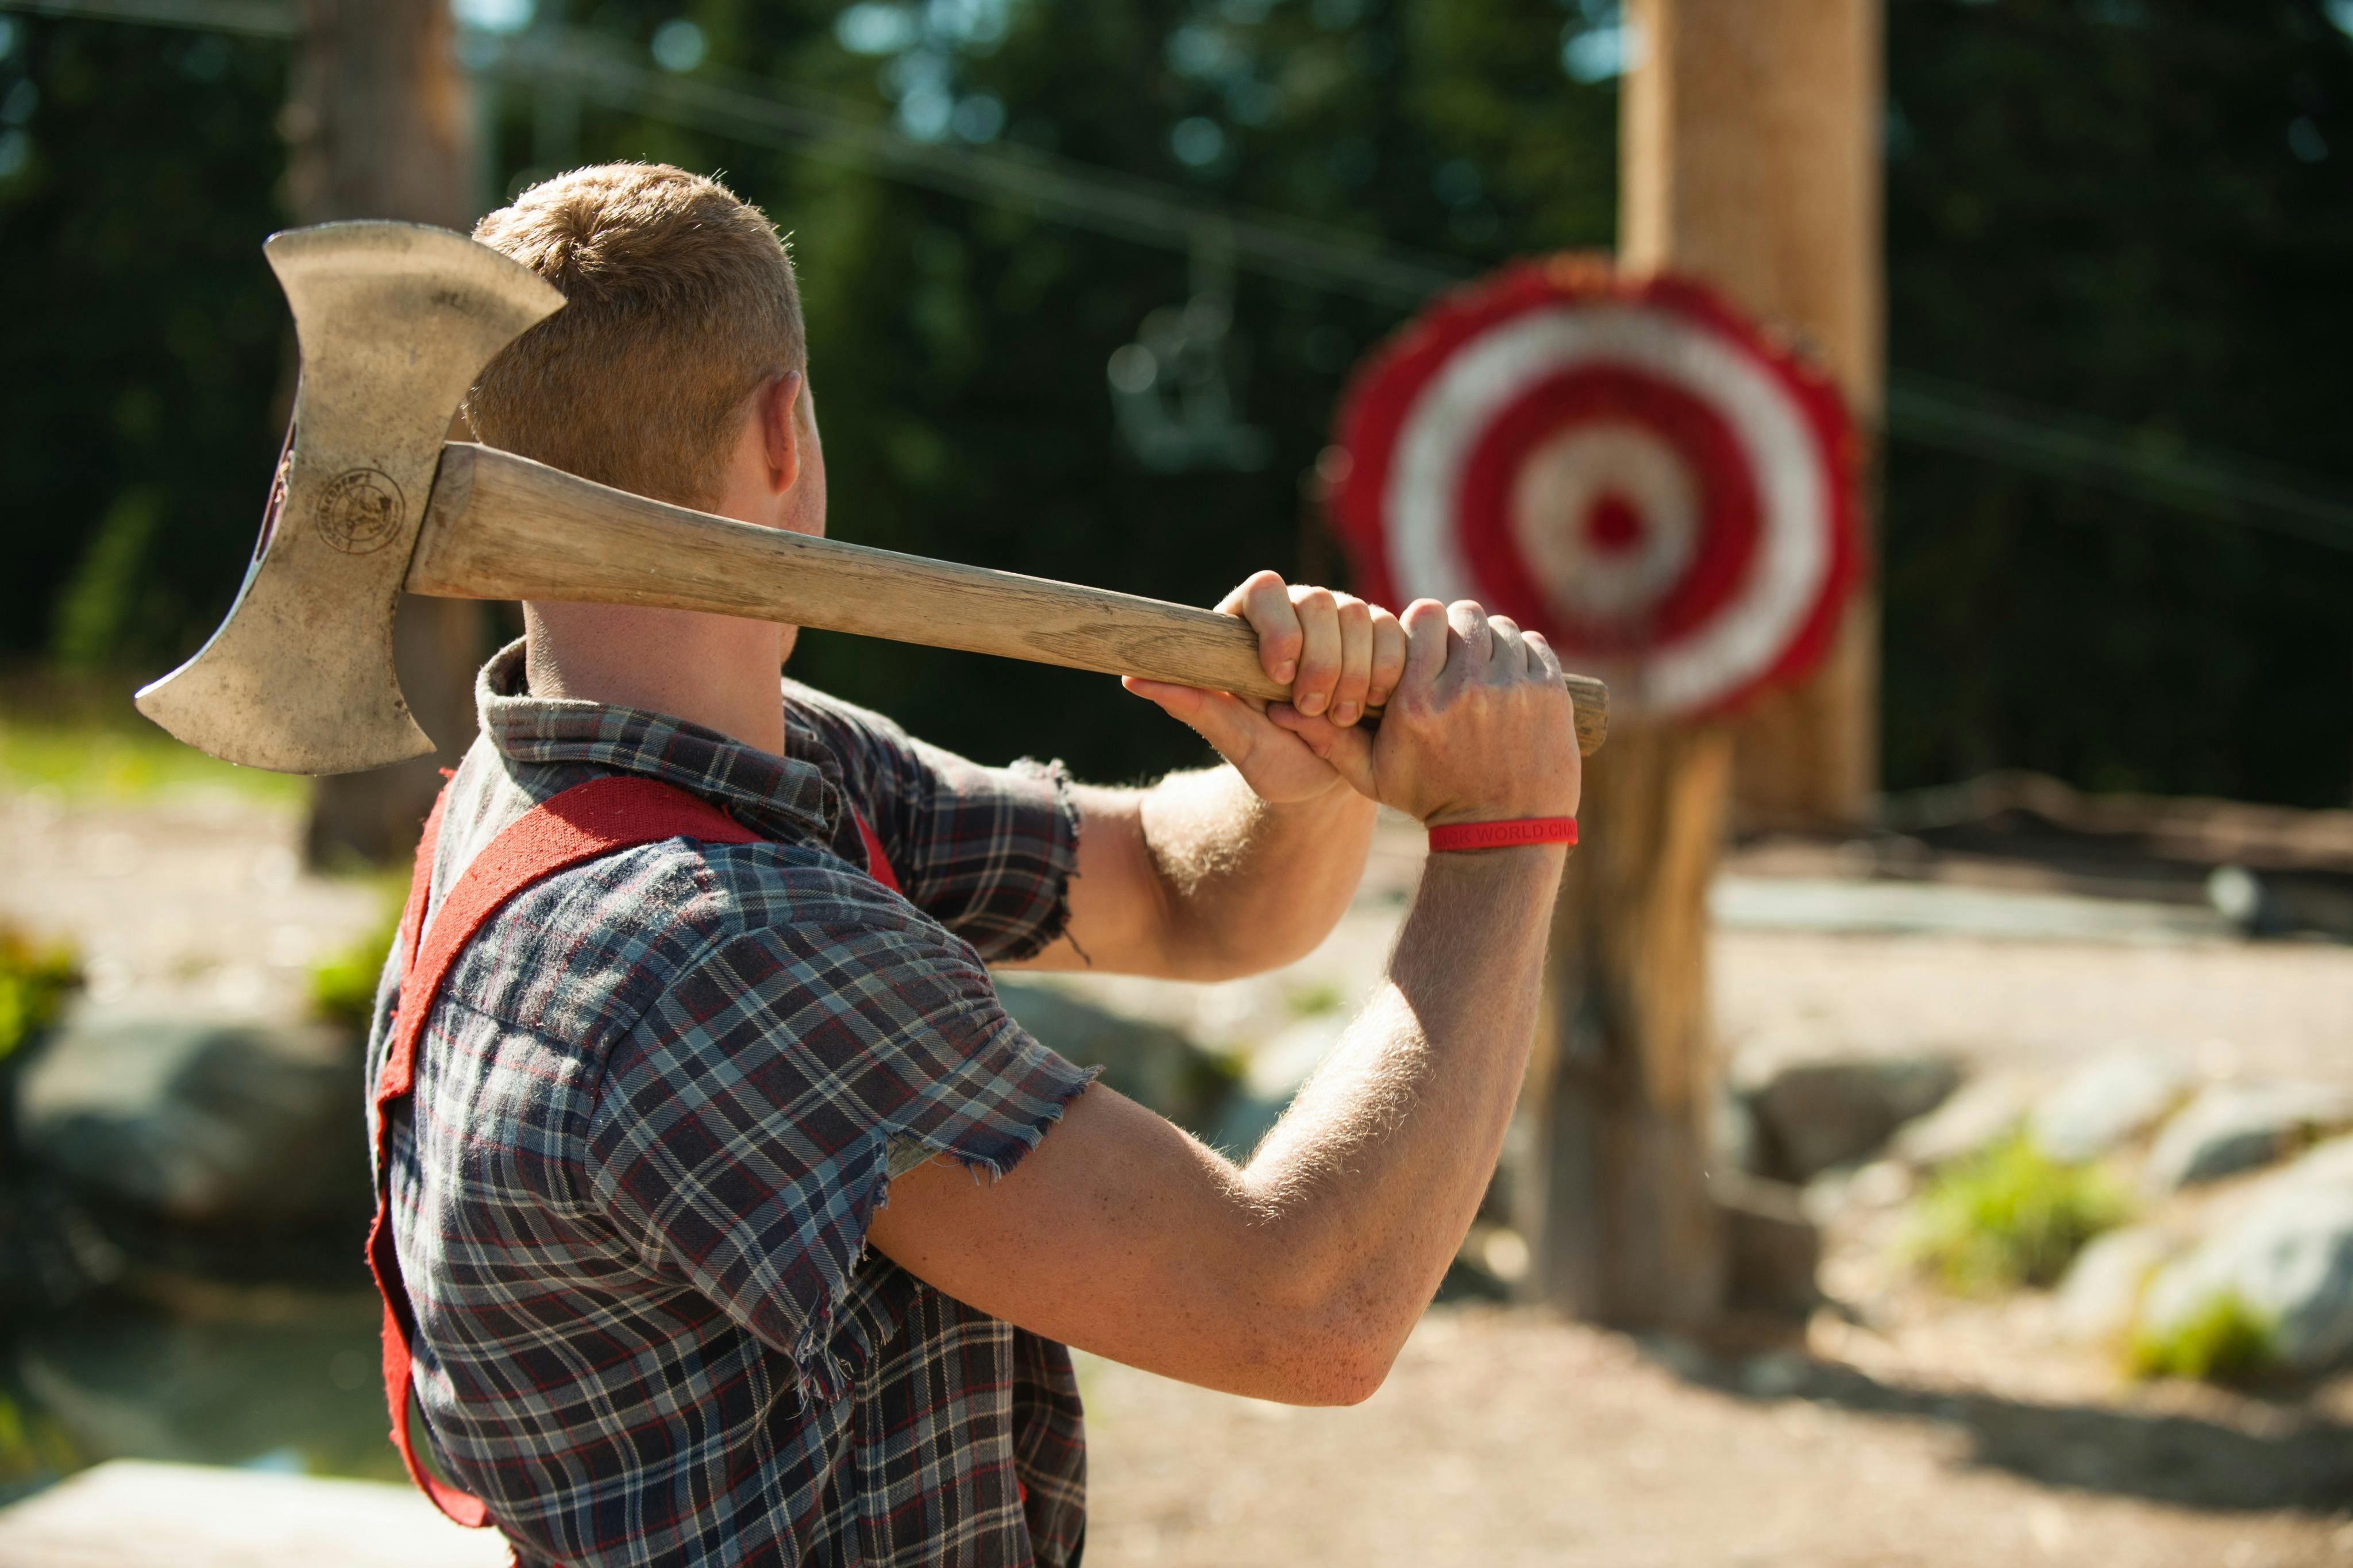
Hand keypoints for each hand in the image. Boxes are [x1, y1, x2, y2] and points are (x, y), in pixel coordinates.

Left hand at [1123, 570, 1405, 805]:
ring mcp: (1343, 620)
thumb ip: (1194, 706)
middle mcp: (1298, 611)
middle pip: (1318, 600)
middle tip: (1312, 709)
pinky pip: (1396, 634)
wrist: (1324, 775)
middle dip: (1322, 659)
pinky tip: (1373, 705)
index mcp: (1252, 623)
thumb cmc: (1271, 755)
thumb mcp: (1234, 740)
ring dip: (1354, 671)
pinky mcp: (1383, 636)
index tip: (1278, 674)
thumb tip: (1131, 679)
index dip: (1277, 625)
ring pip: (1359, 614)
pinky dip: (1387, 671)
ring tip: (1339, 717)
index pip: (1264, 589)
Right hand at [1267, 599, 1580, 825]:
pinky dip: (1521, 654)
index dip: (1423, 625)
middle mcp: (1466, 690)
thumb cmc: (1430, 801)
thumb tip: (1272, 707)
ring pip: (1500, 627)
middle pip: (1464, 615)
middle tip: (1453, 652)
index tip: (1423, 644)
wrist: (1503, 833)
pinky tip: (1508, 676)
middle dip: (1456, 630)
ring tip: (1480, 666)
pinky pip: (1533, 645)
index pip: (1423, 617)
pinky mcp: (1549, 694)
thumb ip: (1327, 737)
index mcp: (1419, 702)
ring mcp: (1513, 690)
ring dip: (1488, 642)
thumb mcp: (1371, 776)